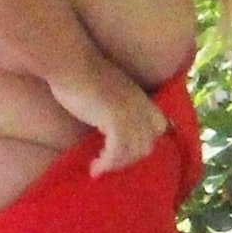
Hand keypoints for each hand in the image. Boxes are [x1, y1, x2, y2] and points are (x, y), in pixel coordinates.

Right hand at [48, 56, 168, 175]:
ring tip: (100, 168)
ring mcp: (130, 114)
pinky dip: (107, 164)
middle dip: (130, 158)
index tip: (127, 149)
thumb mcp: (107, 90)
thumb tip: (107, 121)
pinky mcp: (116, 121)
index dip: (147, 139)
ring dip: (118, 164)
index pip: (159, 125)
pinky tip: (94, 169)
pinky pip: (117, 152)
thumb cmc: (79, 73)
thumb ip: (114, 104)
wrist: (72, 63)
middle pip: (148, 143)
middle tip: (110, 163)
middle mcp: (140, 106)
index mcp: (140, 97)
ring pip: (135, 151)